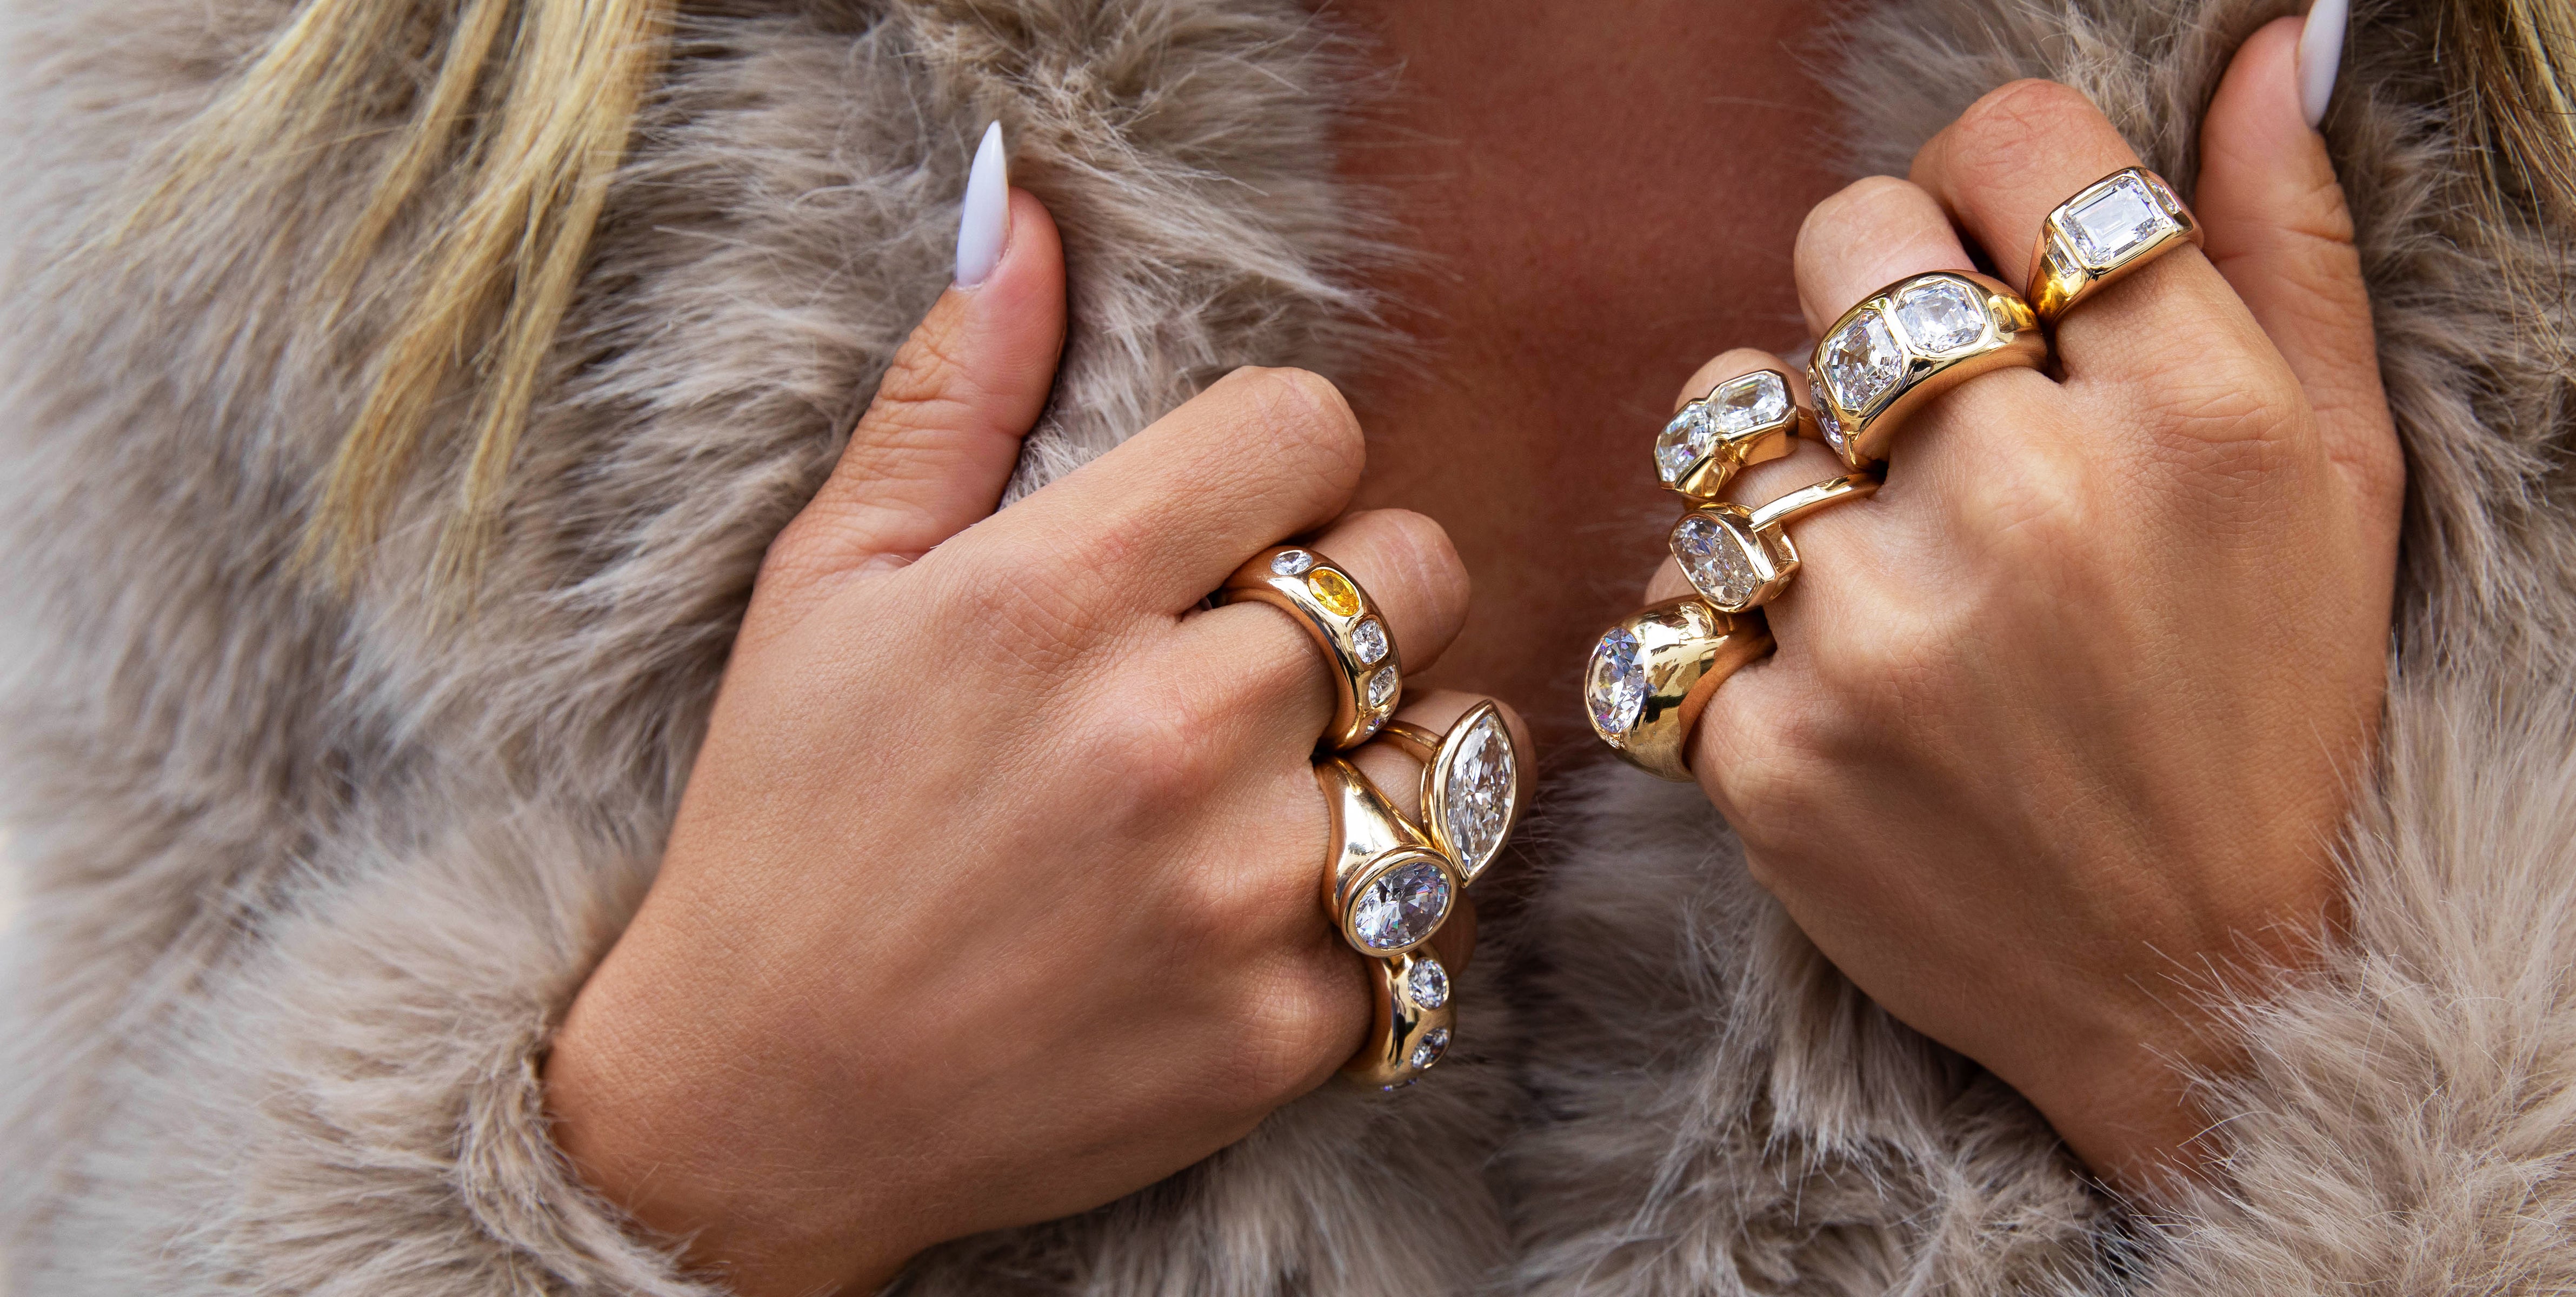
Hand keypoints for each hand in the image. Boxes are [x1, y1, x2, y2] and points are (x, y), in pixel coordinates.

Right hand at [540, 187, 1514, 1294]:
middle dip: (1353, 603)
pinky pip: (1434, 918)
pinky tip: (1256, 918)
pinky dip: (1373, 919)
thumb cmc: (792, 822)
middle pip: (1418, 572)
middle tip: (1243, 668)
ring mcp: (1243, 887)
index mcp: (1060, 595)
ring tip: (1260, 796)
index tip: (1230, 525)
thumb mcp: (829, 581)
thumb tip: (1022, 214)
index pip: (1307, 429)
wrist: (769, 1099)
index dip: (1281, 464)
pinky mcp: (1287, 1024)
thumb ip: (952, 393)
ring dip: (1383, 757)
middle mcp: (1174, 730)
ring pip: (1455, 745)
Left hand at [1664, 24, 2396, 1196]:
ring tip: (1879, 555)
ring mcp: (1877, 635)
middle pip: (1837, 248)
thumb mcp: (2340, 476)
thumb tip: (2263, 44)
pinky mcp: (1767, 757)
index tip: (2007, 267)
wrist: (2206, 995)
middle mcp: (2025, 503)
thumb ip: (2287, 244)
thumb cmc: (2280, 716)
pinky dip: (1737, 634)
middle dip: (1874, 307)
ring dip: (1783, 470)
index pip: (2011, 148)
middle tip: (1935, 420)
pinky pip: (1673, 600)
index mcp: (2185, 412)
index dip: (1990, 184)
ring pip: (1724, 420)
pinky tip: (1837, 682)